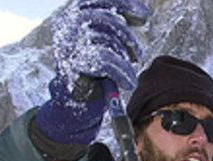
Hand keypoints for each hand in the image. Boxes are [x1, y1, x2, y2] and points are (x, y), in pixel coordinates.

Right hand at [37, 0, 150, 143]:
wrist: (76, 99)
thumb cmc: (93, 68)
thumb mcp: (104, 41)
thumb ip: (115, 25)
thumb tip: (143, 13)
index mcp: (72, 15)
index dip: (124, 4)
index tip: (145, 15)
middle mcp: (66, 25)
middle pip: (107, 18)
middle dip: (128, 36)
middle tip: (139, 55)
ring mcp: (69, 43)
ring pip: (108, 40)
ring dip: (125, 58)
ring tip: (129, 71)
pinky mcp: (74, 63)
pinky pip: (107, 60)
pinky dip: (123, 73)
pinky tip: (128, 83)